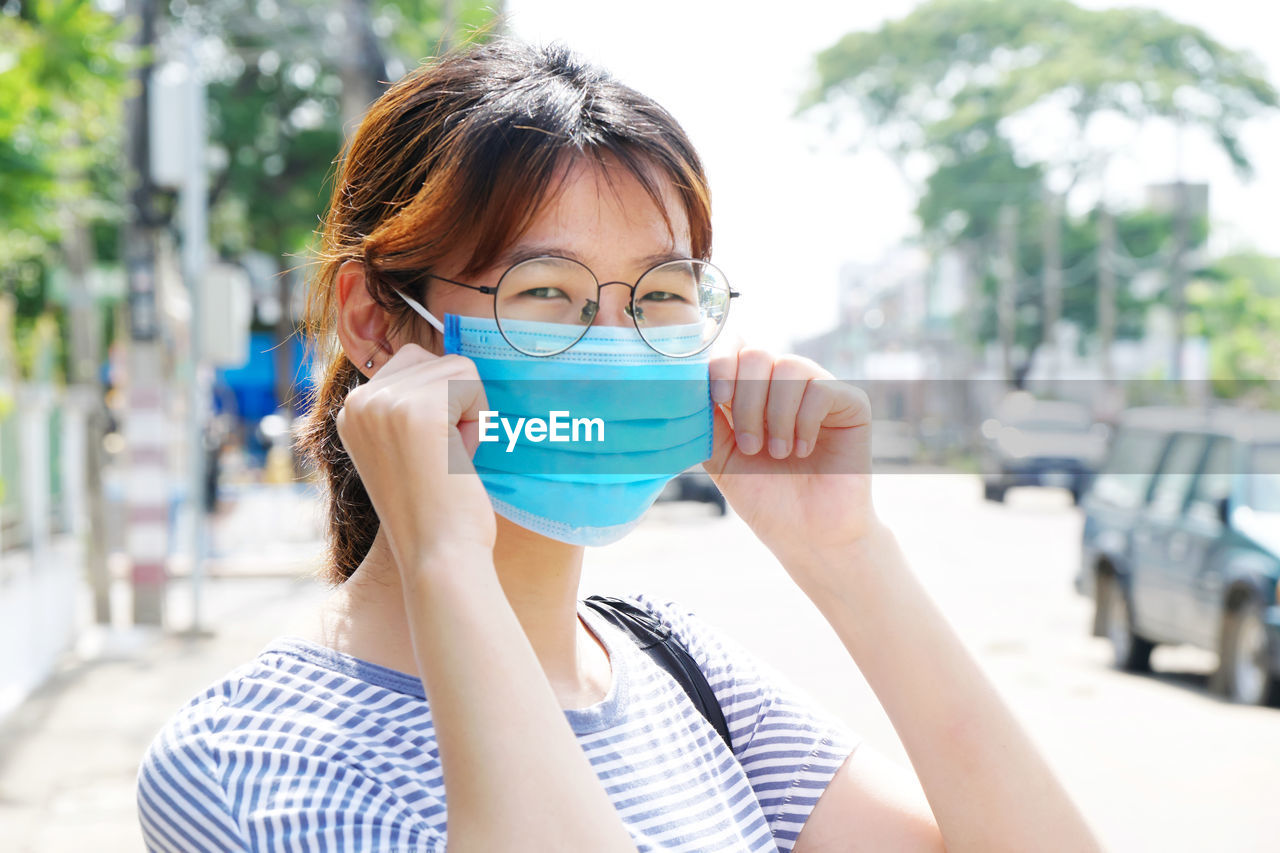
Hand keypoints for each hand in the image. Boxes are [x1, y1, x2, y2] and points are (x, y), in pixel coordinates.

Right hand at [336, 345, 495, 572]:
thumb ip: (412, 405)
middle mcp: (359, 401)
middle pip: (433, 359)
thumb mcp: (406, 446)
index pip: (410, 363)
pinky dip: (479, 418)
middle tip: (442, 455)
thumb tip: (448, 361)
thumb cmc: (436, 508)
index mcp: (351, 412)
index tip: (428, 452)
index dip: (438, 402)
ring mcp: (385, 403)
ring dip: (469, 412)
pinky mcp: (417, 410)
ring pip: (456, 368)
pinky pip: (471, 381)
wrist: (438, 556)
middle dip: (454, 402)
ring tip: (449, 458)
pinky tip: (458, 455)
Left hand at [703, 341, 874, 583]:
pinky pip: (821, 388)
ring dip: (775, 415)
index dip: (721, 361)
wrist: (808, 535)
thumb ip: (706, 418)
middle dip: (746, 400)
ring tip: (778, 453)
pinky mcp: (851, 403)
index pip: (734, 347)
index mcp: (751, 391)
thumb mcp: (722, 457)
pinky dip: (805, 422)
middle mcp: (784, 384)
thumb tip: (690, 382)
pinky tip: (804, 451)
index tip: (717, 397)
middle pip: (757, 355)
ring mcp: (819, 390)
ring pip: (788, 367)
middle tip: (750, 446)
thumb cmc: (766, 498)